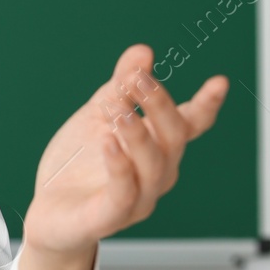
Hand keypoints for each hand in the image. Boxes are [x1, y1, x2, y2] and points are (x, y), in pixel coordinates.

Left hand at [24, 44, 227, 259]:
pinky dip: (119, 167)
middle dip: (158, 105)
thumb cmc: (79, 164)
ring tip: (118, 108)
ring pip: (152, 166)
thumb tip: (143, 51)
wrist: (49, 212)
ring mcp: (138, 199)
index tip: (219, 83)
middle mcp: (156, 174)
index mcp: (157, 148)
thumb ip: (121, 84)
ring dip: (138, 134)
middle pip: (172, 138)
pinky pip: (123, 194)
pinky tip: (108, 143)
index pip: (189, 126)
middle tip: (137, 78)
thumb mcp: (98, 114)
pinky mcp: (109, 218)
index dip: (206, 107)